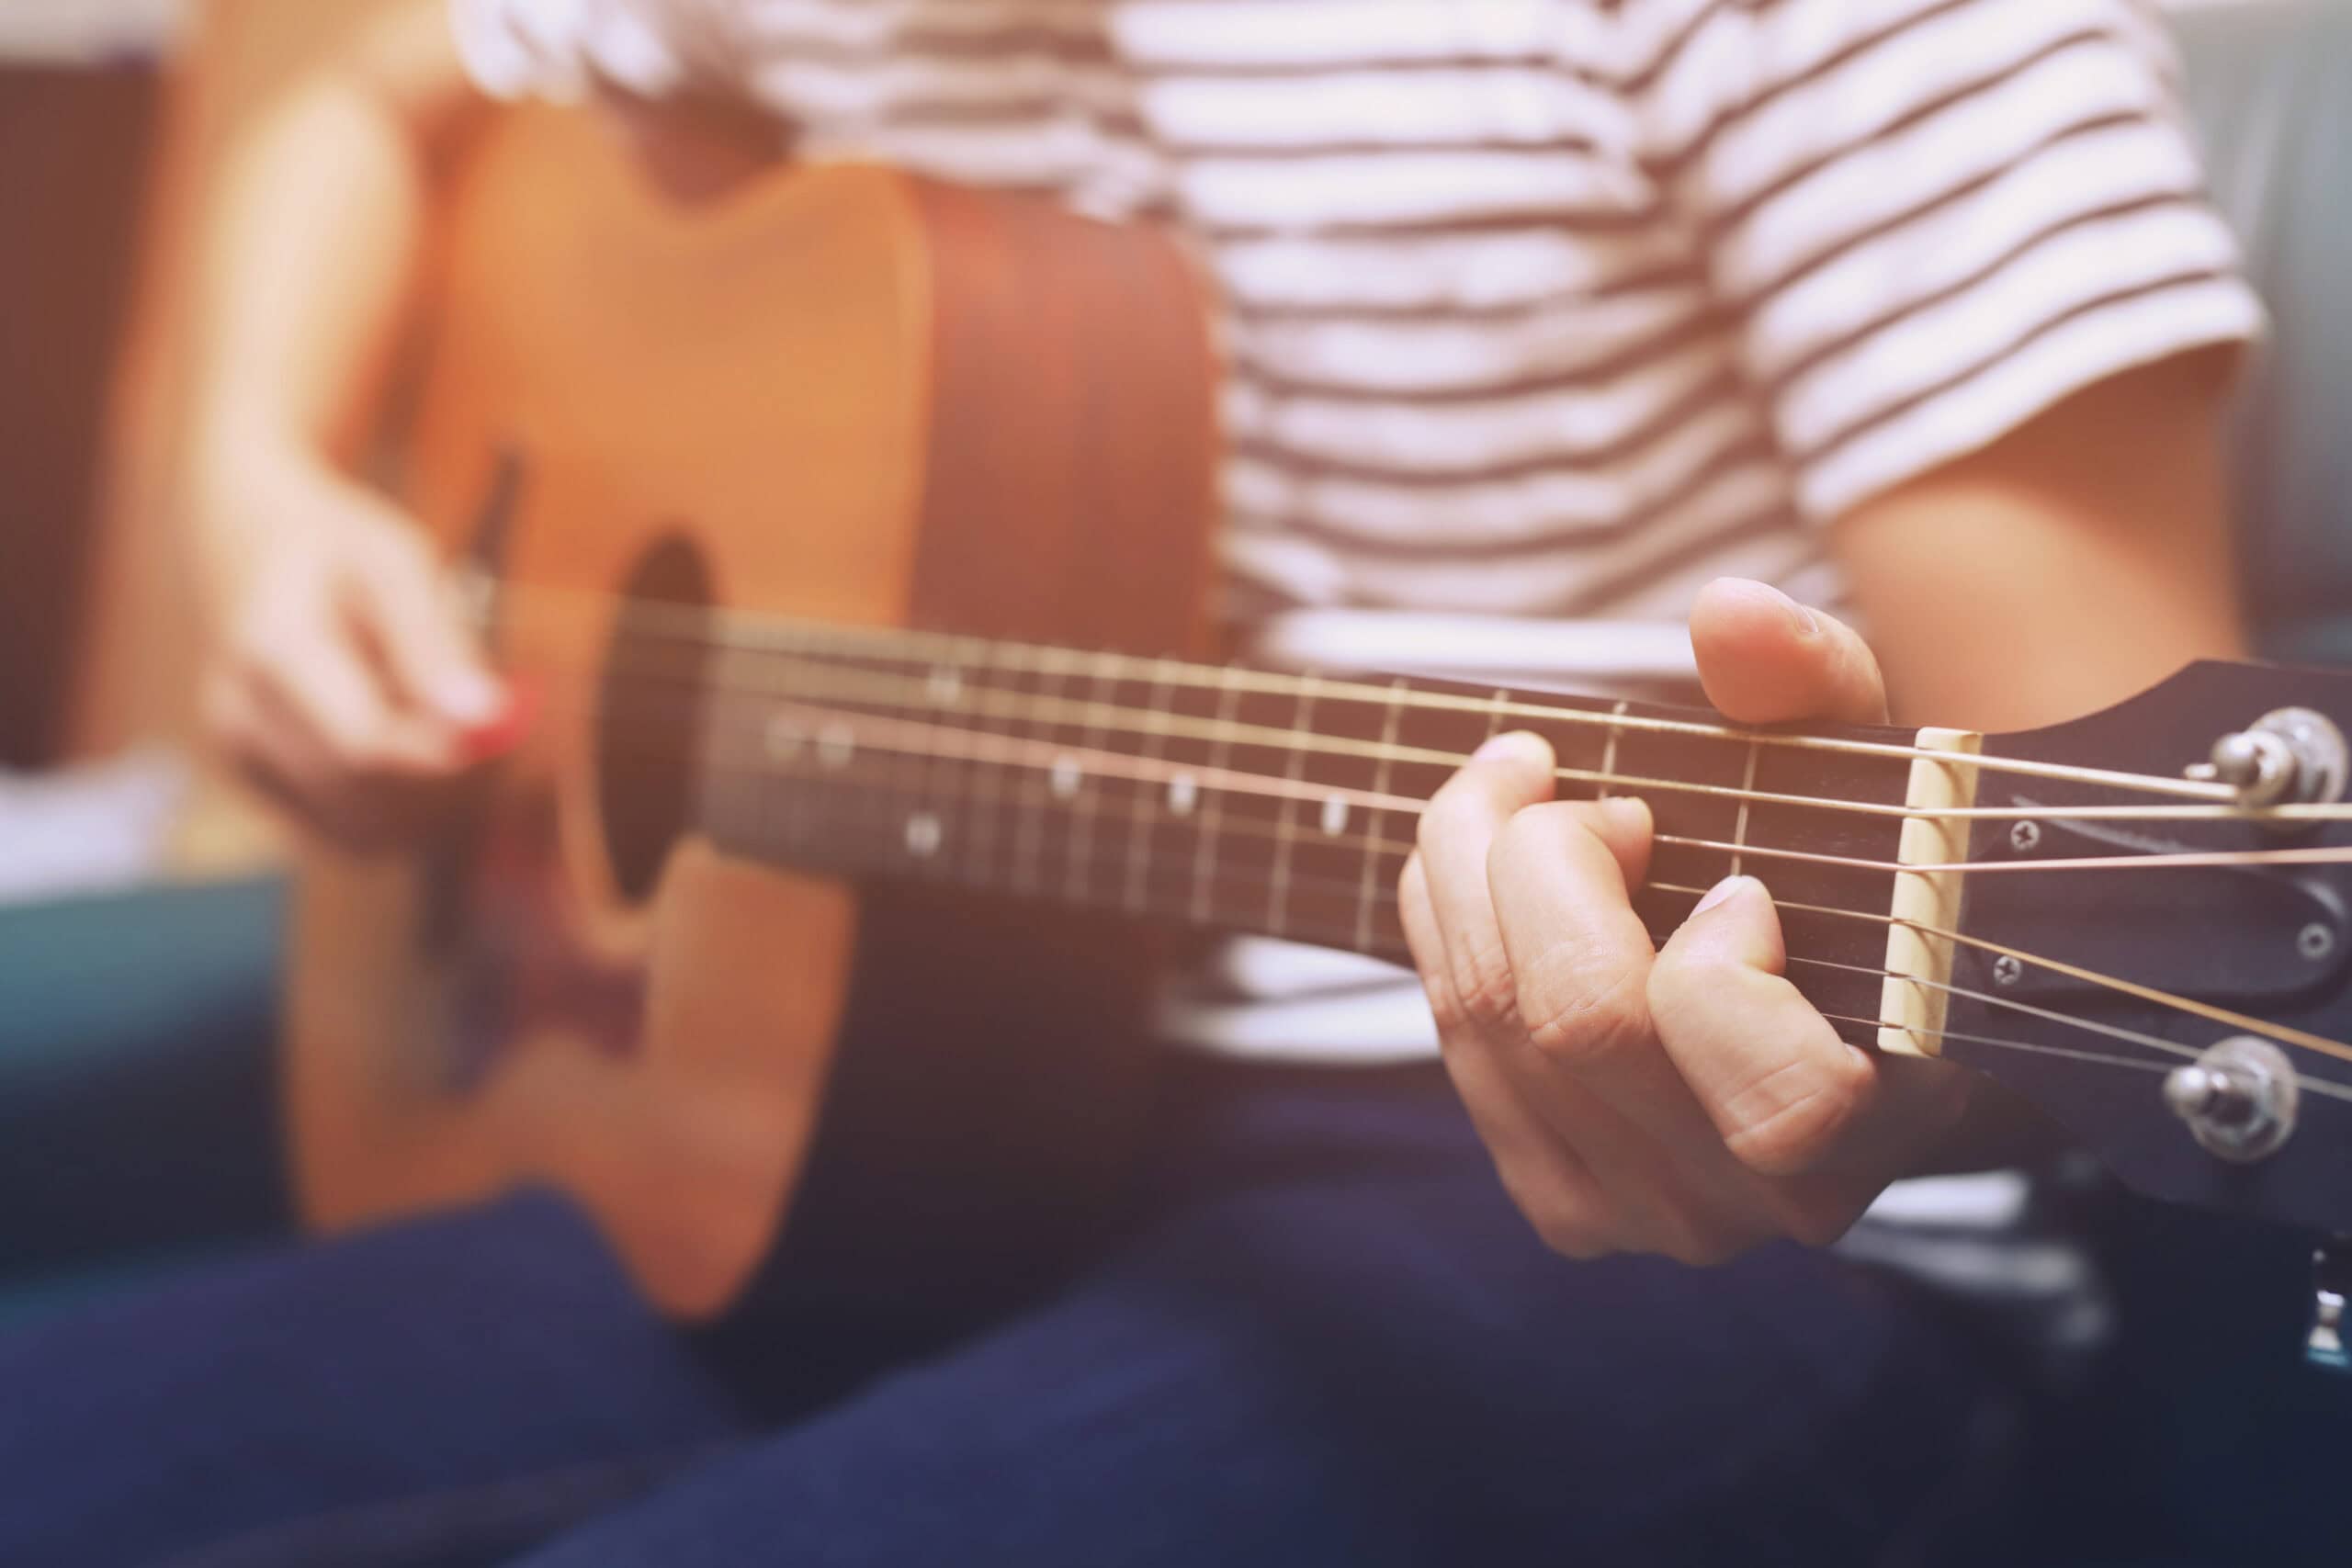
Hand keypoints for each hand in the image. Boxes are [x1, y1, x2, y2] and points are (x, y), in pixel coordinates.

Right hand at [196, 448, 508, 848]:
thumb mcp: (395, 561)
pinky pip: (345, 834)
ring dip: (428, 805)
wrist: (246, 542)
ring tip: (455, 733)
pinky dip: (396, 815)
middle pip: (366, 796)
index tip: (502, 726)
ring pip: (360, 830)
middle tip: (496, 727)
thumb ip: (435, 641)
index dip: (447, 755)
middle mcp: (240, 716)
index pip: (367, 746)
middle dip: (446, 780)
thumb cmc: (334, 546)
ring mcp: (238, 757)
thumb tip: (481, 717)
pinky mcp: (254, 783)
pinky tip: (419, 758)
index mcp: (272, 651)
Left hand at [1398, 578, 1970, 1263]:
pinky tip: (1483, 865)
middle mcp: (1760, 1199)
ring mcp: (1648, 1216)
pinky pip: (1454, 1046)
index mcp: (1879, 1122)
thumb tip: (1729, 612)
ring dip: (1465, 869)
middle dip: (1539, 857)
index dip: (1721, 971)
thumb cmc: (1865, 877)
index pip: (1779, 1099)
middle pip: (1579, 1022)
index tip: (1738, 881)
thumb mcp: (1867, 770)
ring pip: (1488, 1026)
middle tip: (1565, 778)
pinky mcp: (1562, 1205)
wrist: (1841, 1009)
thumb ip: (1817, 685)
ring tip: (1512, 788)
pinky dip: (1446, 926)